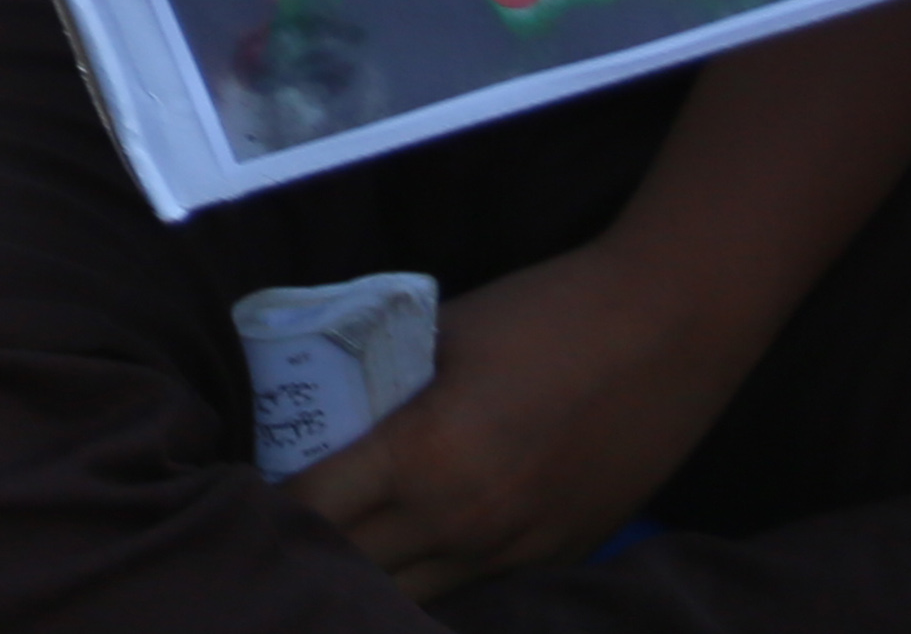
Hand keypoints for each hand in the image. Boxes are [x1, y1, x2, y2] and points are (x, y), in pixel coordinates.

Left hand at [282, 236, 754, 599]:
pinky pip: (475, 591)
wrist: (668, 328)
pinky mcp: (559, 558)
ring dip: (369, 578)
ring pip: (411, 598)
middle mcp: (461, 521)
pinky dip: (434, 579)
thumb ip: (384, 379)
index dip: (269, 510)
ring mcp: (515, 551)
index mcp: (422, 456)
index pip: (312, 513)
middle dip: (308, 553)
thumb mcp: (441, 331)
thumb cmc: (548, 313)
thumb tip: (331, 401)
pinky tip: (415, 555)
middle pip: (352, 571)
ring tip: (343, 550)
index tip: (242, 495)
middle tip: (283, 528)